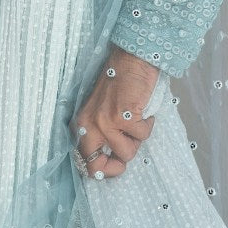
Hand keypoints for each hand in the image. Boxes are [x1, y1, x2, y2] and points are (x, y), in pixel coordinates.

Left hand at [69, 44, 159, 178]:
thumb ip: (100, 132)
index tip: (116, 163)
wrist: (131, 59)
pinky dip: (147, 124)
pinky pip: (142, 135)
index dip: (103, 169)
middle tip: (128, 145)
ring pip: (127, 153)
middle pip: (96, 167)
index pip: (84, 162)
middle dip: (117, 164)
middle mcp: (89, 124)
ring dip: (136, 139)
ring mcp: (105, 122)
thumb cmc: (119, 83)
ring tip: (135, 119)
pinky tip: (142, 110)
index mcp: (81, 123)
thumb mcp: (101, 110)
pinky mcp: (124, 117)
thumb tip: (110, 159)